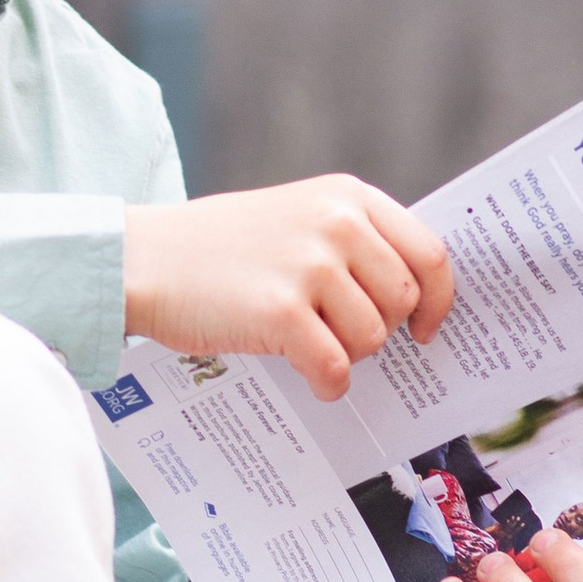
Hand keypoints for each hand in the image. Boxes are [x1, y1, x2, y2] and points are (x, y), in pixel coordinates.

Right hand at [122, 180, 453, 399]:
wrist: (144, 259)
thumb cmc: (218, 246)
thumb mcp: (295, 216)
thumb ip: (350, 239)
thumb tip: (410, 293)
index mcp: (348, 197)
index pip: (429, 254)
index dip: (438, 300)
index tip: (424, 327)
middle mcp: (337, 224)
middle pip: (403, 302)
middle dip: (379, 330)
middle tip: (340, 335)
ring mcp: (311, 266)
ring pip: (372, 339)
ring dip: (347, 355)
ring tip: (308, 344)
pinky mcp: (283, 312)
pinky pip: (336, 368)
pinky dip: (328, 384)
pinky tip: (308, 377)